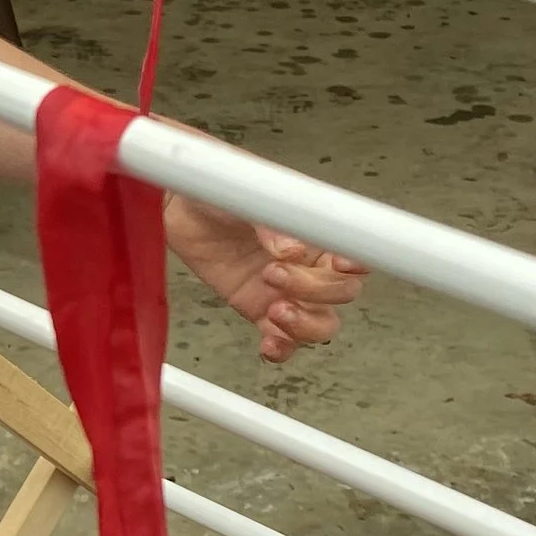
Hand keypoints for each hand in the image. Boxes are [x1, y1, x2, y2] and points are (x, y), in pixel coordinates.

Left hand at [163, 195, 365, 361]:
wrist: (178, 204)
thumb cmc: (219, 188)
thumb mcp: (249, 193)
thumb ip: (272, 222)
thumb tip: (293, 250)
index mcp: (317, 230)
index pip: (355, 252)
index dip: (357, 264)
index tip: (342, 264)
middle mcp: (308, 262)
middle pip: (341, 292)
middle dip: (315, 290)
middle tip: (275, 273)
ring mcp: (285, 289)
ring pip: (320, 323)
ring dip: (306, 325)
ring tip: (275, 309)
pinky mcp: (257, 308)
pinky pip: (283, 339)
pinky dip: (282, 347)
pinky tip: (269, 342)